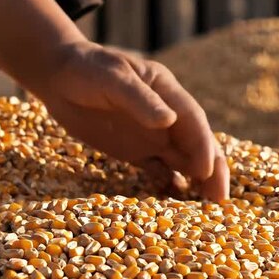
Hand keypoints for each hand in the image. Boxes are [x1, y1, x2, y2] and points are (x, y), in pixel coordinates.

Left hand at [34, 42, 228, 200]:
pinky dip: (168, 185)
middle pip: (196, 145)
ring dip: (194, 182)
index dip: (203, 146)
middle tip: (219, 200)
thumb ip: (139, 100)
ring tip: (204, 208)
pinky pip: (157, 171)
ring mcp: (152, 135)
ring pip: (182, 161)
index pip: (193, 120)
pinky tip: (173, 203)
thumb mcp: (112, 79)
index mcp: (167, 91)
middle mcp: (166, 116)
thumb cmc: (86, 70)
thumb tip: (169, 121)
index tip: (206, 171)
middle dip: (210, 171)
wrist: (58, 78)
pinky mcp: (135, 152)